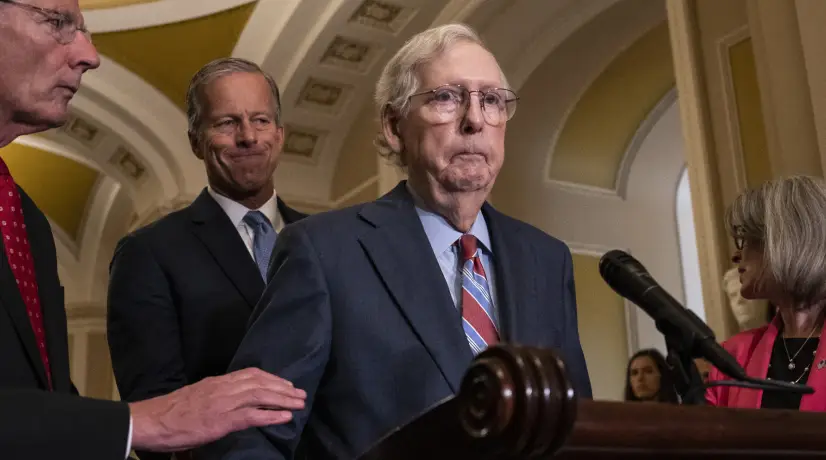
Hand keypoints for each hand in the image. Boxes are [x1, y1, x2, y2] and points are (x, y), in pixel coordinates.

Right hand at [128, 368, 305, 451]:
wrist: (151, 420)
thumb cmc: (171, 412)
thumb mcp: (197, 396)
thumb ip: (216, 395)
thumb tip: (230, 400)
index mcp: (218, 382)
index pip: (251, 373)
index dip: (271, 377)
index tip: (285, 383)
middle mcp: (224, 387)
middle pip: (261, 382)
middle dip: (283, 387)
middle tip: (300, 393)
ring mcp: (224, 403)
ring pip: (261, 395)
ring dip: (284, 399)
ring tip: (299, 403)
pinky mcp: (222, 420)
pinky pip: (253, 415)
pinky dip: (272, 415)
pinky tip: (286, 417)